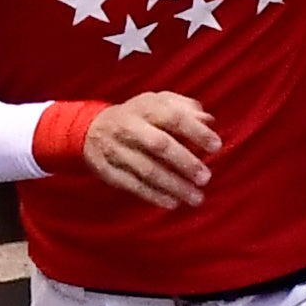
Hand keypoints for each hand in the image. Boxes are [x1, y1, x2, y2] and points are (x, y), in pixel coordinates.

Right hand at [74, 92, 220, 210]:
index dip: (196, 132)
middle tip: (206, 177)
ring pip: (146, 169)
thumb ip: (184, 108)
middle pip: (159, 144)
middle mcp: (128, 127)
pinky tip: (173, 203)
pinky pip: (132, 185)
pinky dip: (153, 196)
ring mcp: (115, 150)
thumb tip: (209, 120)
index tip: (216, 147)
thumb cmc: (137, 116)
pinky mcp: (107, 170)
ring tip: (196, 198)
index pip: (173, 117)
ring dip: (173, 185)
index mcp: (144, 107)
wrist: (89, 129)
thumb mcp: (158, 103)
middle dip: (185, 162)